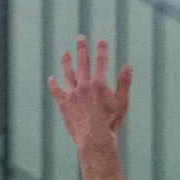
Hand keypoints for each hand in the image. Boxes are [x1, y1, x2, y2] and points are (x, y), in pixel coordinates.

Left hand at [48, 37, 130, 154]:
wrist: (95, 140)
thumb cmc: (111, 124)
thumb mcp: (122, 103)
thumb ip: (124, 84)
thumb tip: (128, 66)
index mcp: (99, 84)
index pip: (101, 62)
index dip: (102, 50)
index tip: (101, 41)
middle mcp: (84, 85)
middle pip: (82, 62)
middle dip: (82, 49)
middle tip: (80, 38)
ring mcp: (73, 94)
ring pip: (68, 73)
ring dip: (67, 62)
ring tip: (65, 54)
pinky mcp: (64, 105)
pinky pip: (57, 92)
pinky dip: (53, 84)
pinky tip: (51, 78)